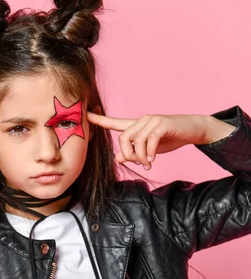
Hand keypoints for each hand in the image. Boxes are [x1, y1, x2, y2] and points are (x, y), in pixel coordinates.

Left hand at [87, 111, 209, 169]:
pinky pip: (149, 140)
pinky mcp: (162, 125)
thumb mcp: (149, 149)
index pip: (115, 122)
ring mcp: (152, 121)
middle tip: (139, 163)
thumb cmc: (171, 138)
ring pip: (135, 140)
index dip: (100, 120)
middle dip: (128, 154)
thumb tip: (118, 158)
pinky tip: (152, 159)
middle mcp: (142, 120)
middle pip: (123, 137)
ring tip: (148, 163)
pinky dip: (149, 152)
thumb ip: (134, 153)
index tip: (86, 115)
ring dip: (140, 156)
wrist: (193, 129)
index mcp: (137, 125)